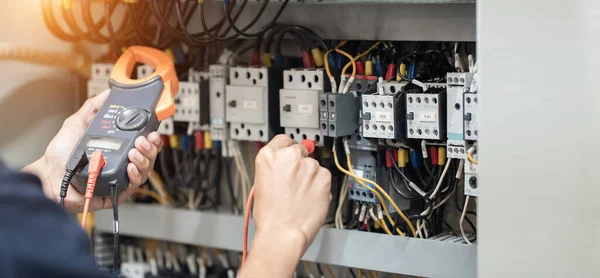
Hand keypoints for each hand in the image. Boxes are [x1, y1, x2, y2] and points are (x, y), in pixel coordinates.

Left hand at [23, 90, 162, 212]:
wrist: (49, 174)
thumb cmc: (60, 154)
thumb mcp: (77, 123)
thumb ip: (93, 107)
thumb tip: (107, 92)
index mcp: (117, 147)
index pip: (143, 143)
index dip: (151, 138)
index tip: (152, 131)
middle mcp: (121, 162)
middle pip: (148, 157)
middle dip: (150, 148)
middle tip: (142, 141)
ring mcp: (120, 178)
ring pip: (145, 171)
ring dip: (144, 160)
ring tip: (134, 152)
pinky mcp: (116, 192)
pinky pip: (133, 186)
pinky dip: (135, 176)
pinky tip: (130, 167)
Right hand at [240, 135, 331, 276]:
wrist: (282, 233)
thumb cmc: (270, 215)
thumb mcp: (261, 184)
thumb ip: (274, 168)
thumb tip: (284, 165)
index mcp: (268, 156)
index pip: (283, 140)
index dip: (287, 149)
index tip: (290, 155)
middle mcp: (289, 157)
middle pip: (299, 150)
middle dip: (299, 163)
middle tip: (294, 182)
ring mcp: (308, 166)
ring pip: (313, 165)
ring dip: (310, 176)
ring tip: (300, 195)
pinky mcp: (324, 176)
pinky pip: (324, 176)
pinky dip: (320, 185)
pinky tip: (310, 197)